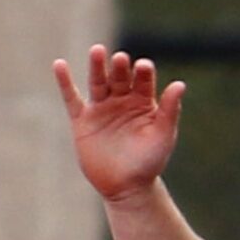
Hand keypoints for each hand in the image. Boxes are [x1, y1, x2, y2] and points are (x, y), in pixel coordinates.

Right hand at [56, 46, 185, 203]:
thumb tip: (180, 84)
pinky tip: (59, 65)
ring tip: (98, 51)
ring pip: (98, 82)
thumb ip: (170, 110)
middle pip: (119, 77)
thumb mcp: (163, 135)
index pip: (143, 80)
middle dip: (120, 68)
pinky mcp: (82, 120)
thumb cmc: (150, 162)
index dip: (143, 72)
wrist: (127, 188)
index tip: (144, 67)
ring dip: (97, 66)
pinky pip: (72, 98)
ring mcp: (101, 108)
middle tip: (121, 59)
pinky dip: (65, 82)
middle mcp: (121, 100)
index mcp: (143, 101)